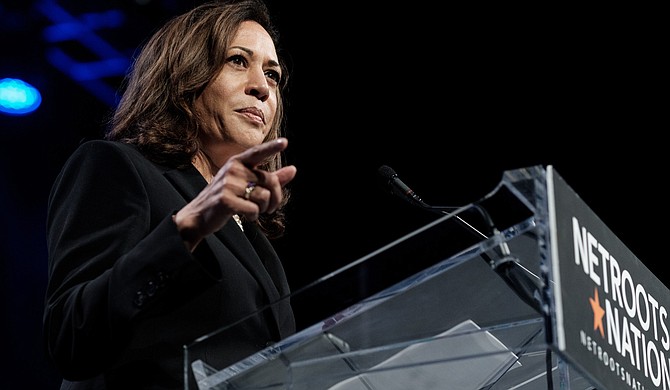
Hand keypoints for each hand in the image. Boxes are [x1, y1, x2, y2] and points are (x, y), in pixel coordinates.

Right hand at [173, 138, 296, 249]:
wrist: (199, 217)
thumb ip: (271, 178)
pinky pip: (253, 209)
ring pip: (263, 196)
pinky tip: (245, 216)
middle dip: (275, 198)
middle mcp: (233, 169)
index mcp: (237, 162)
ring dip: (263, 209)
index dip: (271, 147)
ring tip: (253, 211)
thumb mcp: (246, 185)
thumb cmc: (226, 199)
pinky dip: (253, 216)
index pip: (257, 153)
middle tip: (269, 208)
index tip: (284, 142)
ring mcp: (228, 184)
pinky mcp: (225, 199)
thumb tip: (293, 169)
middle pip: (270, 181)